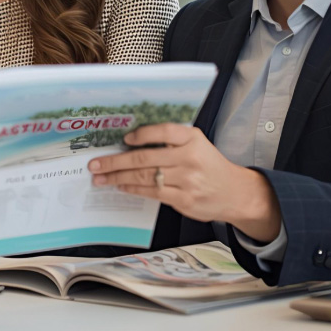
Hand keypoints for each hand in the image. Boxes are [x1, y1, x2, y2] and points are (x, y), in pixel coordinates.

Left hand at [88, 123, 280, 242]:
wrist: (235, 193)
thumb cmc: (209, 165)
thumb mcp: (197, 144)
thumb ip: (171, 140)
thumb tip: (130, 141)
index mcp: (192, 139)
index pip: (164, 131)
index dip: (142, 134)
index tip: (125, 138)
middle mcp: (190, 157)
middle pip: (145, 157)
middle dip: (115, 161)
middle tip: (95, 163)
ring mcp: (187, 180)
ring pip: (144, 176)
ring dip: (118, 177)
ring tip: (100, 177)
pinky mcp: (184, 199)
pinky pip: (152, 192)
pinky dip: (133, 188)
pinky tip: (121, 186)